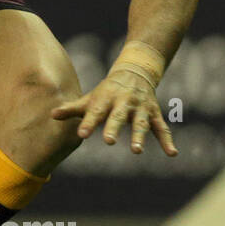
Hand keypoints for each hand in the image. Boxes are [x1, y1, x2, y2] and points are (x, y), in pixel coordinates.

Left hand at [51, 69, 177, 155]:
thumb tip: (52, 115)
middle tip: (108, 141)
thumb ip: (72, 109)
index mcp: (105, 99)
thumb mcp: (90, 98)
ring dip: (139, 136)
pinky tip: (173, 154)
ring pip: (140, 123)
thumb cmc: (106, 91)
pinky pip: (162, 128)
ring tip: (136, 151)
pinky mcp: (154, 114)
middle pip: (117, 116)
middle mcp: (123, 103)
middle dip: (113, 128)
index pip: (95, 112)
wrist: (134, 72)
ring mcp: (140, 108)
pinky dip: (167, 141)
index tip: (81, 134)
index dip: (88, 123)